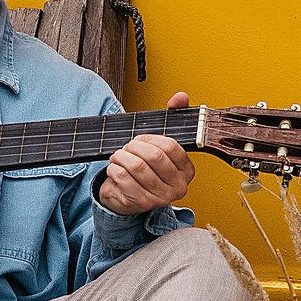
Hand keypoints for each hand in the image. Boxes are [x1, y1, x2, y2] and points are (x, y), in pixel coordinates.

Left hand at [98, 91, 196, 214]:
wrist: (130, 196)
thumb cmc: (148, 167)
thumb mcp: (161, 142)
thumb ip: (173, 116)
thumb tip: (180, 97)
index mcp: (187, 170)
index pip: (170, 146)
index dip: (150, 138)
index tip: (141, 138)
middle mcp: (178, 186)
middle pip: (153, 156)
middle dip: (133, 146)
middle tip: (127, 147)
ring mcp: (160, 198)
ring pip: (135, 166)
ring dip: (121, 157)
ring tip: (119, 157)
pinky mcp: (140, 203)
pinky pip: (122, 178)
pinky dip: (113, 169)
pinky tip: (115, 170)